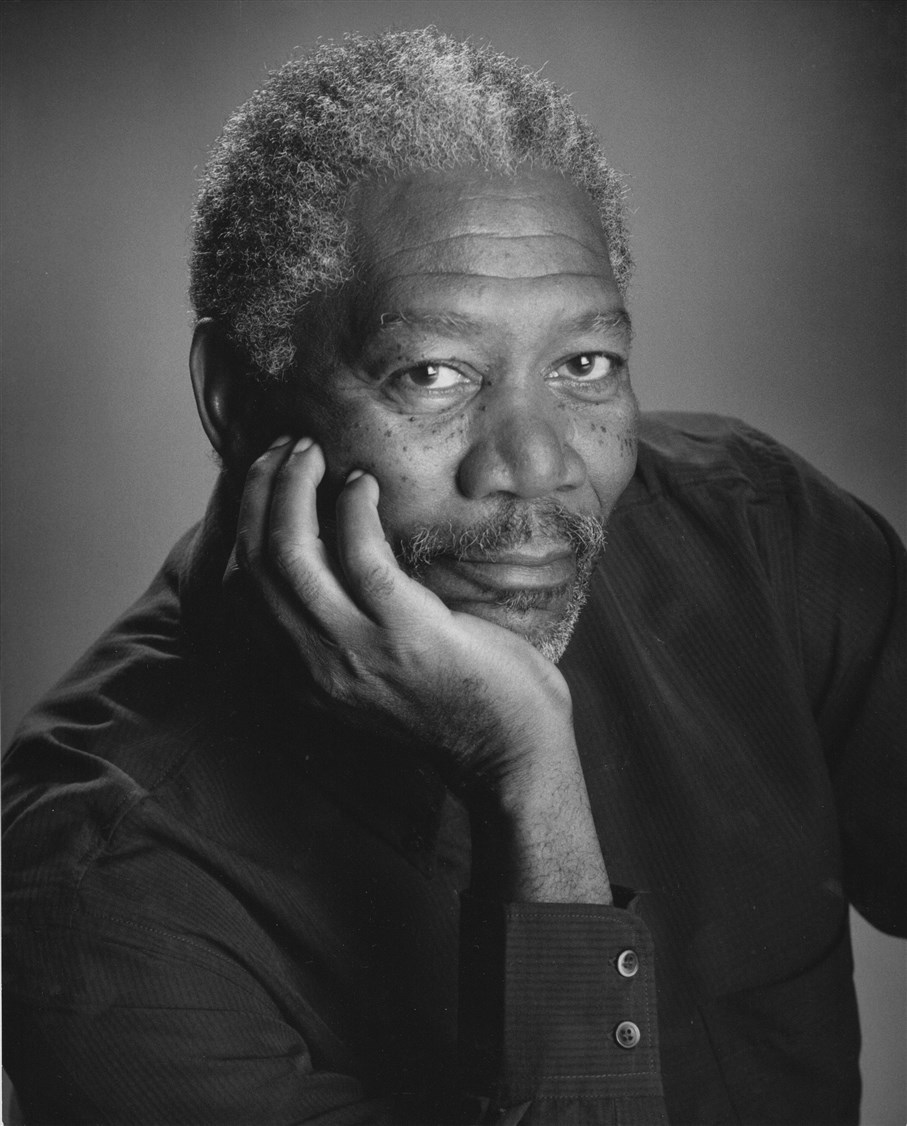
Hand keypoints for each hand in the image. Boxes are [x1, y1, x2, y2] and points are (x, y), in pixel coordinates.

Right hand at [227, 435, 571, 790]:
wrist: (508, 753)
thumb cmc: (451, 702)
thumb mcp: (367, 677)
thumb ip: (334, 632)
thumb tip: (325, 553)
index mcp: (298, 675)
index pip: (240, 589)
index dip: (241, 524)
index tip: (264, 481)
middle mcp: (312, 666)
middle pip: (256, 562)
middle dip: (260, 492)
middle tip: (285, 450)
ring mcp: (355, 651)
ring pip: (291, 553)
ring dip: (292, 488)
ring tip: (309, 452)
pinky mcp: (404, 632)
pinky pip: (359, 553)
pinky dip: (353, 507)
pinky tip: (363, 485)